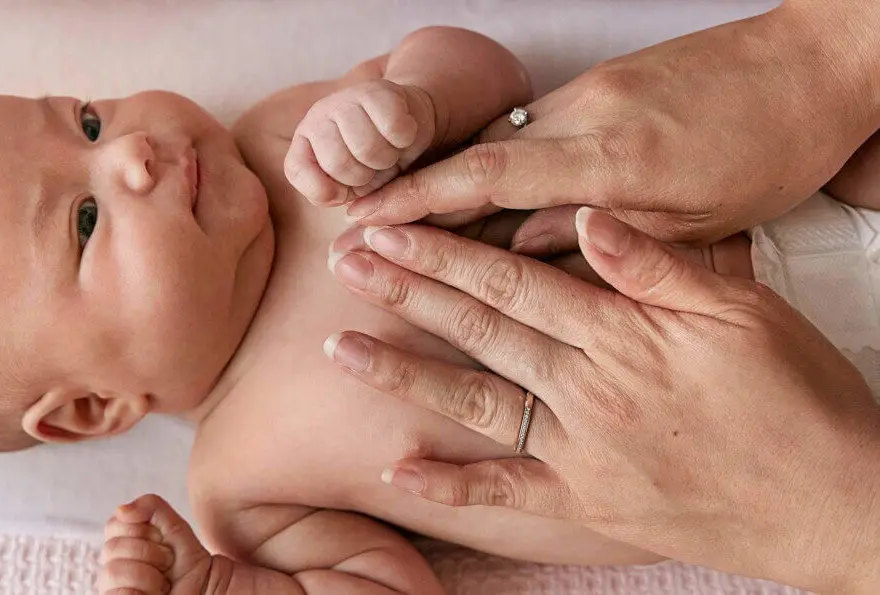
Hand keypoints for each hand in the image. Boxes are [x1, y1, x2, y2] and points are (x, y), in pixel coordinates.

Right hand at [97, 494, 215, 594]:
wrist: (207, 590)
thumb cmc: (191, 566)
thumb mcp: (176, 528)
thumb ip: (152, 508)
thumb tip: (122, 510)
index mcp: (124, 546)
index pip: (113, 525)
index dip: (142, 529)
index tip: (163, 541)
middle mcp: (115, 567)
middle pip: (113, 547)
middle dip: (150, 552)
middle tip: (168, 564)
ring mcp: (115, 588)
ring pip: (113, 570)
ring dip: (148, 575)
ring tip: (163, 584)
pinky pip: (118, 594)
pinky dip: (142, 592)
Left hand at [284, 80, 433, 205]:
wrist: (409, 122)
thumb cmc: (377, 161)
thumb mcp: (352, 188)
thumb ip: (334, 195)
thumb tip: (336, 199)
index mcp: (304, 143)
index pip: (297, 171)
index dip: (328, 189)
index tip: (348, 188)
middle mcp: (318, 117)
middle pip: (337, 163)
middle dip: (365, 176)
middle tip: (374, 167)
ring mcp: (345, 99)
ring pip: (366, 147)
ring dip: (387, 158)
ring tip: (389, 151)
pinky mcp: (377, 90)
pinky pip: (392, 128)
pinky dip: (403, 139)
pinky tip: (401, 135)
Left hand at [323, 210, 879, 591]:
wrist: (833, 499)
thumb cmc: (795, 396)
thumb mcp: (743, 310)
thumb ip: (657, 265)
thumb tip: (586, 219)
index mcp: (620, 333)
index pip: (512, 281)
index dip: (445, 253)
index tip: (394, 230)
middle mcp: (587, 390)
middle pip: (479, 329)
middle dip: (408, 291)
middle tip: (349, 263)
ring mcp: (581, 451)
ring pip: (475, 402)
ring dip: (404, 373)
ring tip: (342, 349)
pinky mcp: (587, 503)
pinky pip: (507, 493)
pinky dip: (451, 485)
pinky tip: (398, 470)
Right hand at [342, 3, 879, 243]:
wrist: (815, 61)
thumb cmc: (770, 145)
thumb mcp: (696, 219)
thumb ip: (602, 239)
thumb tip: (524, 251)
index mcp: (609, 156)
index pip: (489, 178)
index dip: (420, 201)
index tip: (369, 220)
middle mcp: (585, 114)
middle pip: (480, 155)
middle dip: (416, 190)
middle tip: (364, 224)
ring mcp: (591, 91)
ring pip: (505, 139)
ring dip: (456, 178)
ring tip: (412, 217)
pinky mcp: (604, 82)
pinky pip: (536, 126)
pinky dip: (502, 160)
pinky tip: (487, 189)